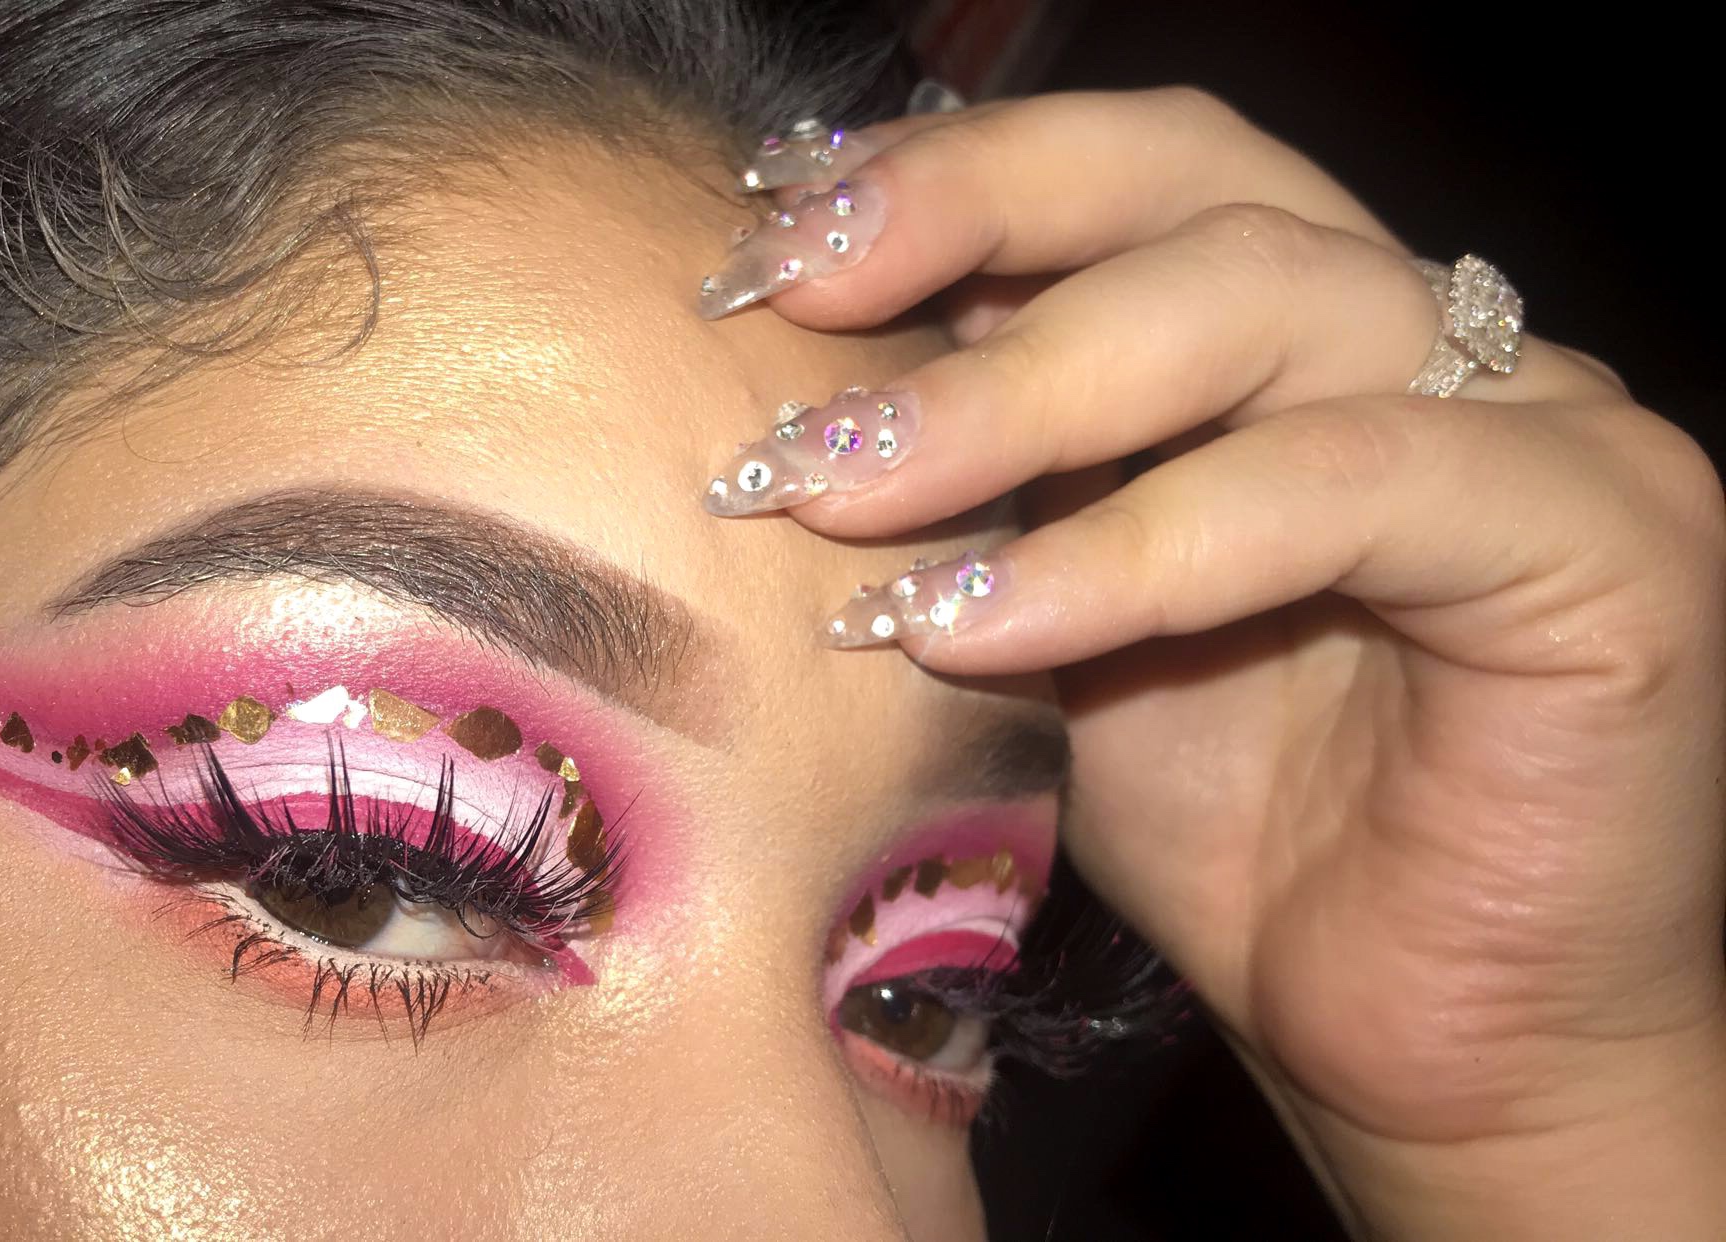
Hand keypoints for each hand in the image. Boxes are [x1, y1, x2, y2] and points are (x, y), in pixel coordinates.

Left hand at [699, 89, 1725, 1238]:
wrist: (1430, 1052)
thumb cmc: (1241, 845)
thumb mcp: (1055, 634)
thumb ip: (973, 503)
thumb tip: (785, 410)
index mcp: (1290, 339)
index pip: (1118, 177)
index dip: (937, 182)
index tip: (752, 251)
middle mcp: (1420, 342)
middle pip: (1191, 177)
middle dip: (962, 218)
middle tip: (776, 308)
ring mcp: (1540, 422)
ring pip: (1263, 304)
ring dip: (1013, 394)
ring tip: (836, 491)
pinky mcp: (1613, 543)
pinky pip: (1349, 490)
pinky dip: (1139, 546)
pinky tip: (974, 625)